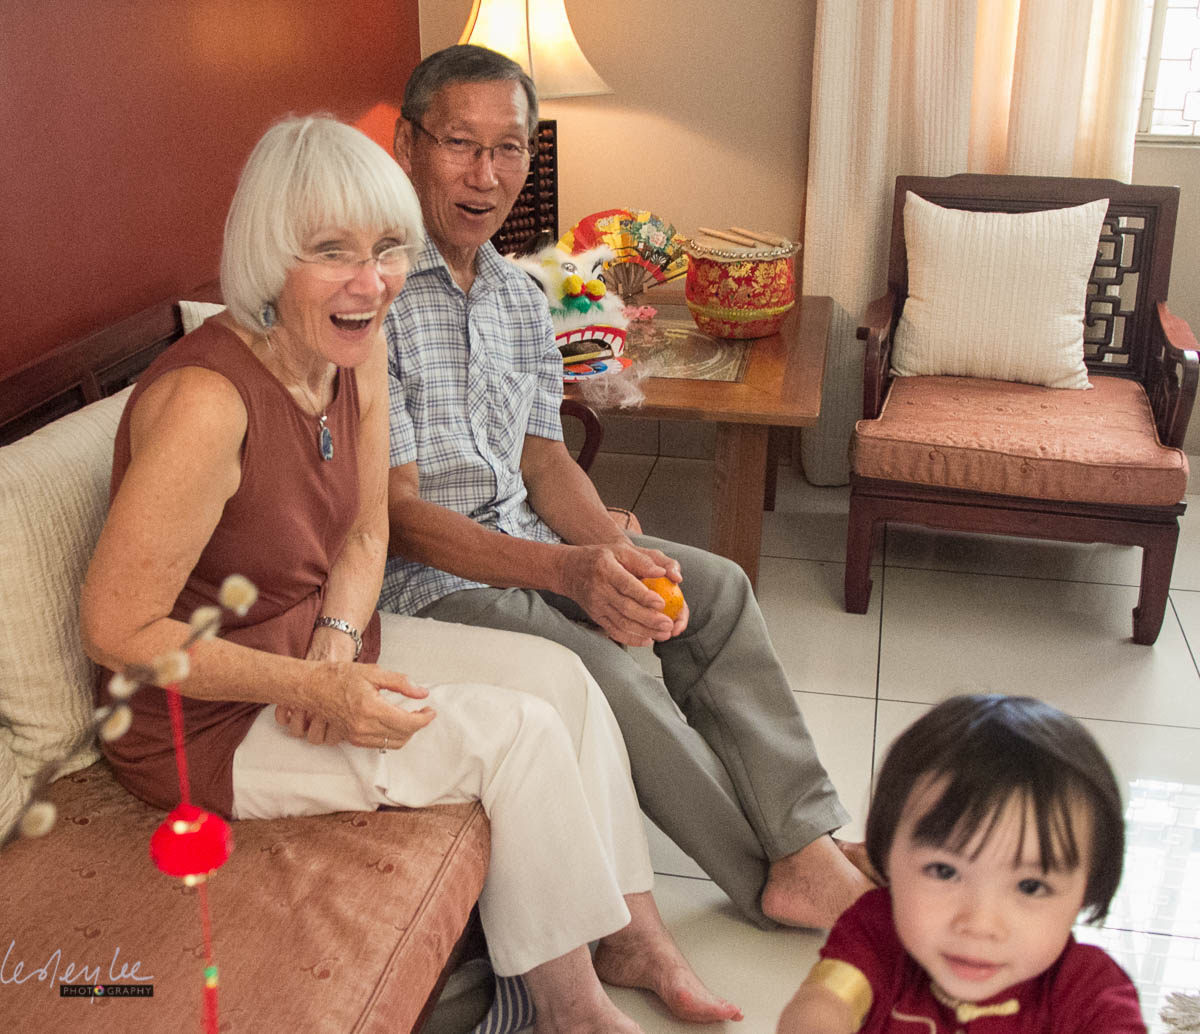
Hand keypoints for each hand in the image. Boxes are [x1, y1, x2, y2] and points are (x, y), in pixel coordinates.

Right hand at [286, 661, 435, 750]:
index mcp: (371, 709)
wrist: (313, 687)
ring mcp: (357, 735)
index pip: (408, 723)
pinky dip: (393, 736)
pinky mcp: (352, 739)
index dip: (424, 718)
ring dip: (406, 732)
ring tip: (412, 717)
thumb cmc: (340, 677)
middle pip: (403, 735)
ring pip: (393, 743)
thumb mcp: (374, 673)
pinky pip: (380, 744)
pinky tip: (395, 722)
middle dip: (418, 725)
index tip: (431, 711)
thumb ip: (401, 683)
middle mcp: (364, 726)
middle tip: (423, 712)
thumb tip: (422, 693)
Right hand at [558, 541, 687, 645]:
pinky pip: (614, 631)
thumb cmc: (599, 557)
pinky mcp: (596, 616)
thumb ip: (642, 560)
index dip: (644, 596)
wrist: (569, 570)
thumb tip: (663, 572)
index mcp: (606, 569)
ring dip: (644, 631)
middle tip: (668, 624)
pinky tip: (647, 640)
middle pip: (626, 608)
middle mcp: (599, 589)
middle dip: (649, 619)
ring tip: (663, 634)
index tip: (661, 603)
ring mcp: (597, 605)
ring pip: (621, 623)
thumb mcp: (620, 550)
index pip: (626, 585)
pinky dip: (631, 638)